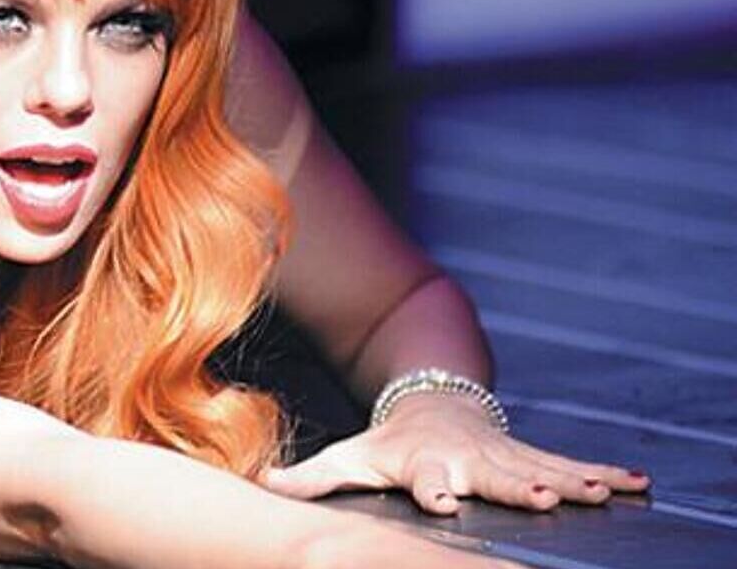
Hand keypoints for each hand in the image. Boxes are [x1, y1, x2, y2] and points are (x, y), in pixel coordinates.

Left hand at [260, 393, 650, 513]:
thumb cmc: (388, 442)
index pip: (428, 480)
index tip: (445, 501)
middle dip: (517, 484)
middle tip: (540, 496)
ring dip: (570, 479)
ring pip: (540, 465)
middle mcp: (468, 458)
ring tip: (602, 492)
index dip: (435, 490)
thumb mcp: (351, 456)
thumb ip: (311, 478)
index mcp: (425, 463)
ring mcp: (502, 452)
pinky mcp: (528, 451)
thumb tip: (262, 488)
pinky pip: (568, 462)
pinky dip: (603, 472)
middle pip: (494, 473)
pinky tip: (636, 484)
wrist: (428, 398)